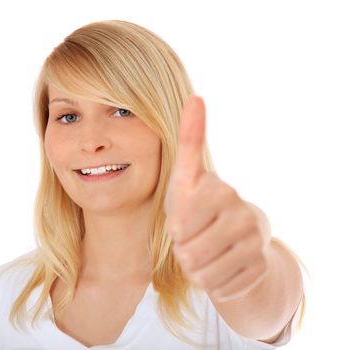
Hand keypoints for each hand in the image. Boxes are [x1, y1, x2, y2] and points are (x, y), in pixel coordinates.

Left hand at [164, 96, 271, 302]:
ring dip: (196, 268)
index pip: (178, 225)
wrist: (236, 238)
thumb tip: (196, 97)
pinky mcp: (260, 269)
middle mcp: (242, 214)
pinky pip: (219, 288)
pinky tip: (222, 265)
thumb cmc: (200, 205)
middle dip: (184, 251)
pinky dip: (213, 282)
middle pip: (188, 253)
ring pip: (202, 274)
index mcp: (220, 190)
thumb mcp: (186, 175)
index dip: (175, 228)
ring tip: (206, 251)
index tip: (186, 218)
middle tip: (195, 238)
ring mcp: (254, 243)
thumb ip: (189, 139)